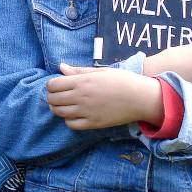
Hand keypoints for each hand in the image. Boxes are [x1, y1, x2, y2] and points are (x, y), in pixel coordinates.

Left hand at [46, 62, 162, 129]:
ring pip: (60, 113)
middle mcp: (81, 97)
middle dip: (51, 97)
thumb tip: (61, 67)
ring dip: (57, 108)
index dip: (51, 85)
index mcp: (82, 81)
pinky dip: (68, 120)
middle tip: (57, 95)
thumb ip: (79, 71)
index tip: (56, 85)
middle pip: (53, 99)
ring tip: (64, 104)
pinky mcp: (93, 123)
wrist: (141, 98)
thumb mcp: (100, 71)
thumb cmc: (122, 80)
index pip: (53, 85)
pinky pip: (71, 124)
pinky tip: (74, 114)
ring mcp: (86, 111)